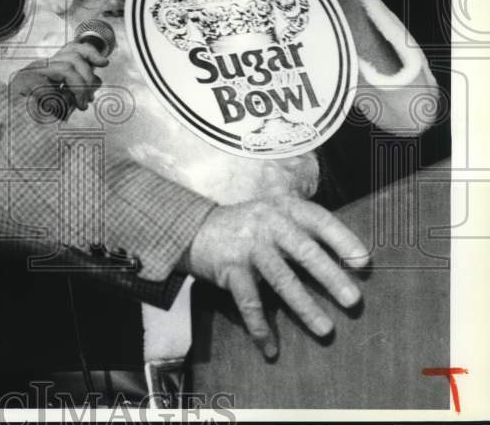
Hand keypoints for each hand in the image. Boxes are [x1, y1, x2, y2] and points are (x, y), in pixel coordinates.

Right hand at [11, 41, 107, 111]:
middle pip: (73, 56)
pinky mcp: (23, 84)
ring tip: (80, 107)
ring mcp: (30, 74)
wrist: (9, 132)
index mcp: (48, 69)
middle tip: (88, 100)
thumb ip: (77, 90)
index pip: (72, 49)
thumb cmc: (33, 120)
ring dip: (79, 87)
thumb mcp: (62, 103)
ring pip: (66, 67)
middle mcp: (39, 67)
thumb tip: (97, 79)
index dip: (91, 52)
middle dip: (88, 76)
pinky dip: (59, 101)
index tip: (105, 63)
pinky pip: (52, 88)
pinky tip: (56, 113)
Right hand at [181, 194, 369, 358]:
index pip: (319, 220)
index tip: (364, 262)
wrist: (192, 227)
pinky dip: (260, 328)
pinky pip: (249, 303)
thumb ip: (303, 229)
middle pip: (304, 251)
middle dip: (330, 277)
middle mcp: (268, 224)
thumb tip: (349, 259)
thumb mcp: (274, 214)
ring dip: (304, 307)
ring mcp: (248, 247)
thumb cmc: (247, 225)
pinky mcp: (230, 269)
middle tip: (353, 301)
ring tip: (325, 330)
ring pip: (281, 280)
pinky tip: (270, 348)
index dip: (343, 240)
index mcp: (284, 209)